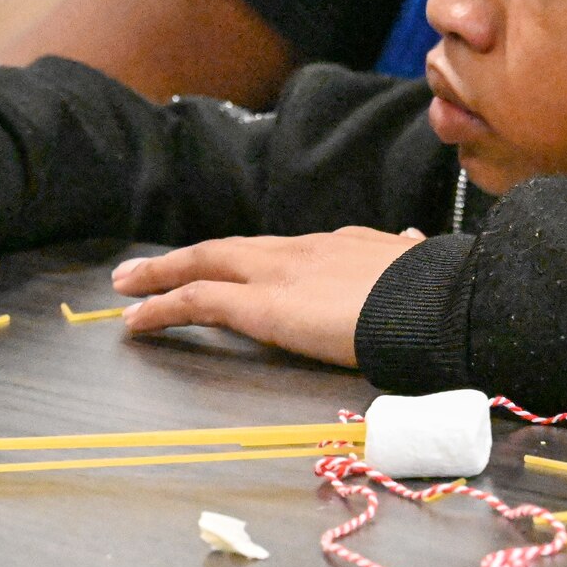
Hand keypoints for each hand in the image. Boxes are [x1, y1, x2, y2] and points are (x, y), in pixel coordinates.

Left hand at [112, 226, 427, 365]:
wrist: (438, 300)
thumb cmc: (440, 294)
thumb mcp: (423, 266)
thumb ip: (408, 258)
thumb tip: (417, 244)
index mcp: (341, 246)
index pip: (282, 250)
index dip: (247, 258)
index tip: (229, 264)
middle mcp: (302, 250)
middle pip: (229, 249)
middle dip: (186, 258)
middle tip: (142, 269)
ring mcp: (278, 272)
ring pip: (204, 265)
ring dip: (160, 275)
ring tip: (126, 287)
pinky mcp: (262, 304)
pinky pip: (197, 301)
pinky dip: (162, 307)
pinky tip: (136, 321)